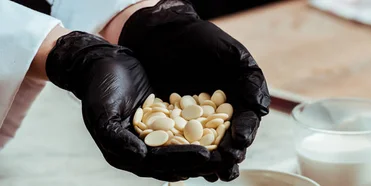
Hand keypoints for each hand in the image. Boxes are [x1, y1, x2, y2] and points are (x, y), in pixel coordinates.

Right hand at [45, 31, 217, 181]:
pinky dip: (205, 132)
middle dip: (201, 162)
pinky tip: (224, 127)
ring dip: (207, 152)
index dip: (182, 159)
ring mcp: (156, 137)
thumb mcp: (103, 112)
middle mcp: (142, 150)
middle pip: (176, 162)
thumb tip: (140, 158)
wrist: (103, 63)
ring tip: (230, 149)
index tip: (206, 155)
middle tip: (226, 158)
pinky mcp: (166, 121)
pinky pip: (187, 130)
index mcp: (125, 154)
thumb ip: (117, 139)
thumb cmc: (99, 87)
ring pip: (185, 149)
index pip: (159, 163)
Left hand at [118, 0, 270, 180]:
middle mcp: (218, 118)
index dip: (245, 132)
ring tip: (210, 172)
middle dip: (229, 156)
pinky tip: (181, 164)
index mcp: (238, 103)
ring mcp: (194, 124)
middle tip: (228, 164)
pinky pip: (176, 142)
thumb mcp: (232, 56)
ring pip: (205, 149)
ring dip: (209, 163)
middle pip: (228, 142)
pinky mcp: (168, 126)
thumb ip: (251, 81)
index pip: (246, 122)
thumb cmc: (202, 41)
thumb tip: (262, 110)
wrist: (162, 34)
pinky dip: (180, 155)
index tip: (241, 140)